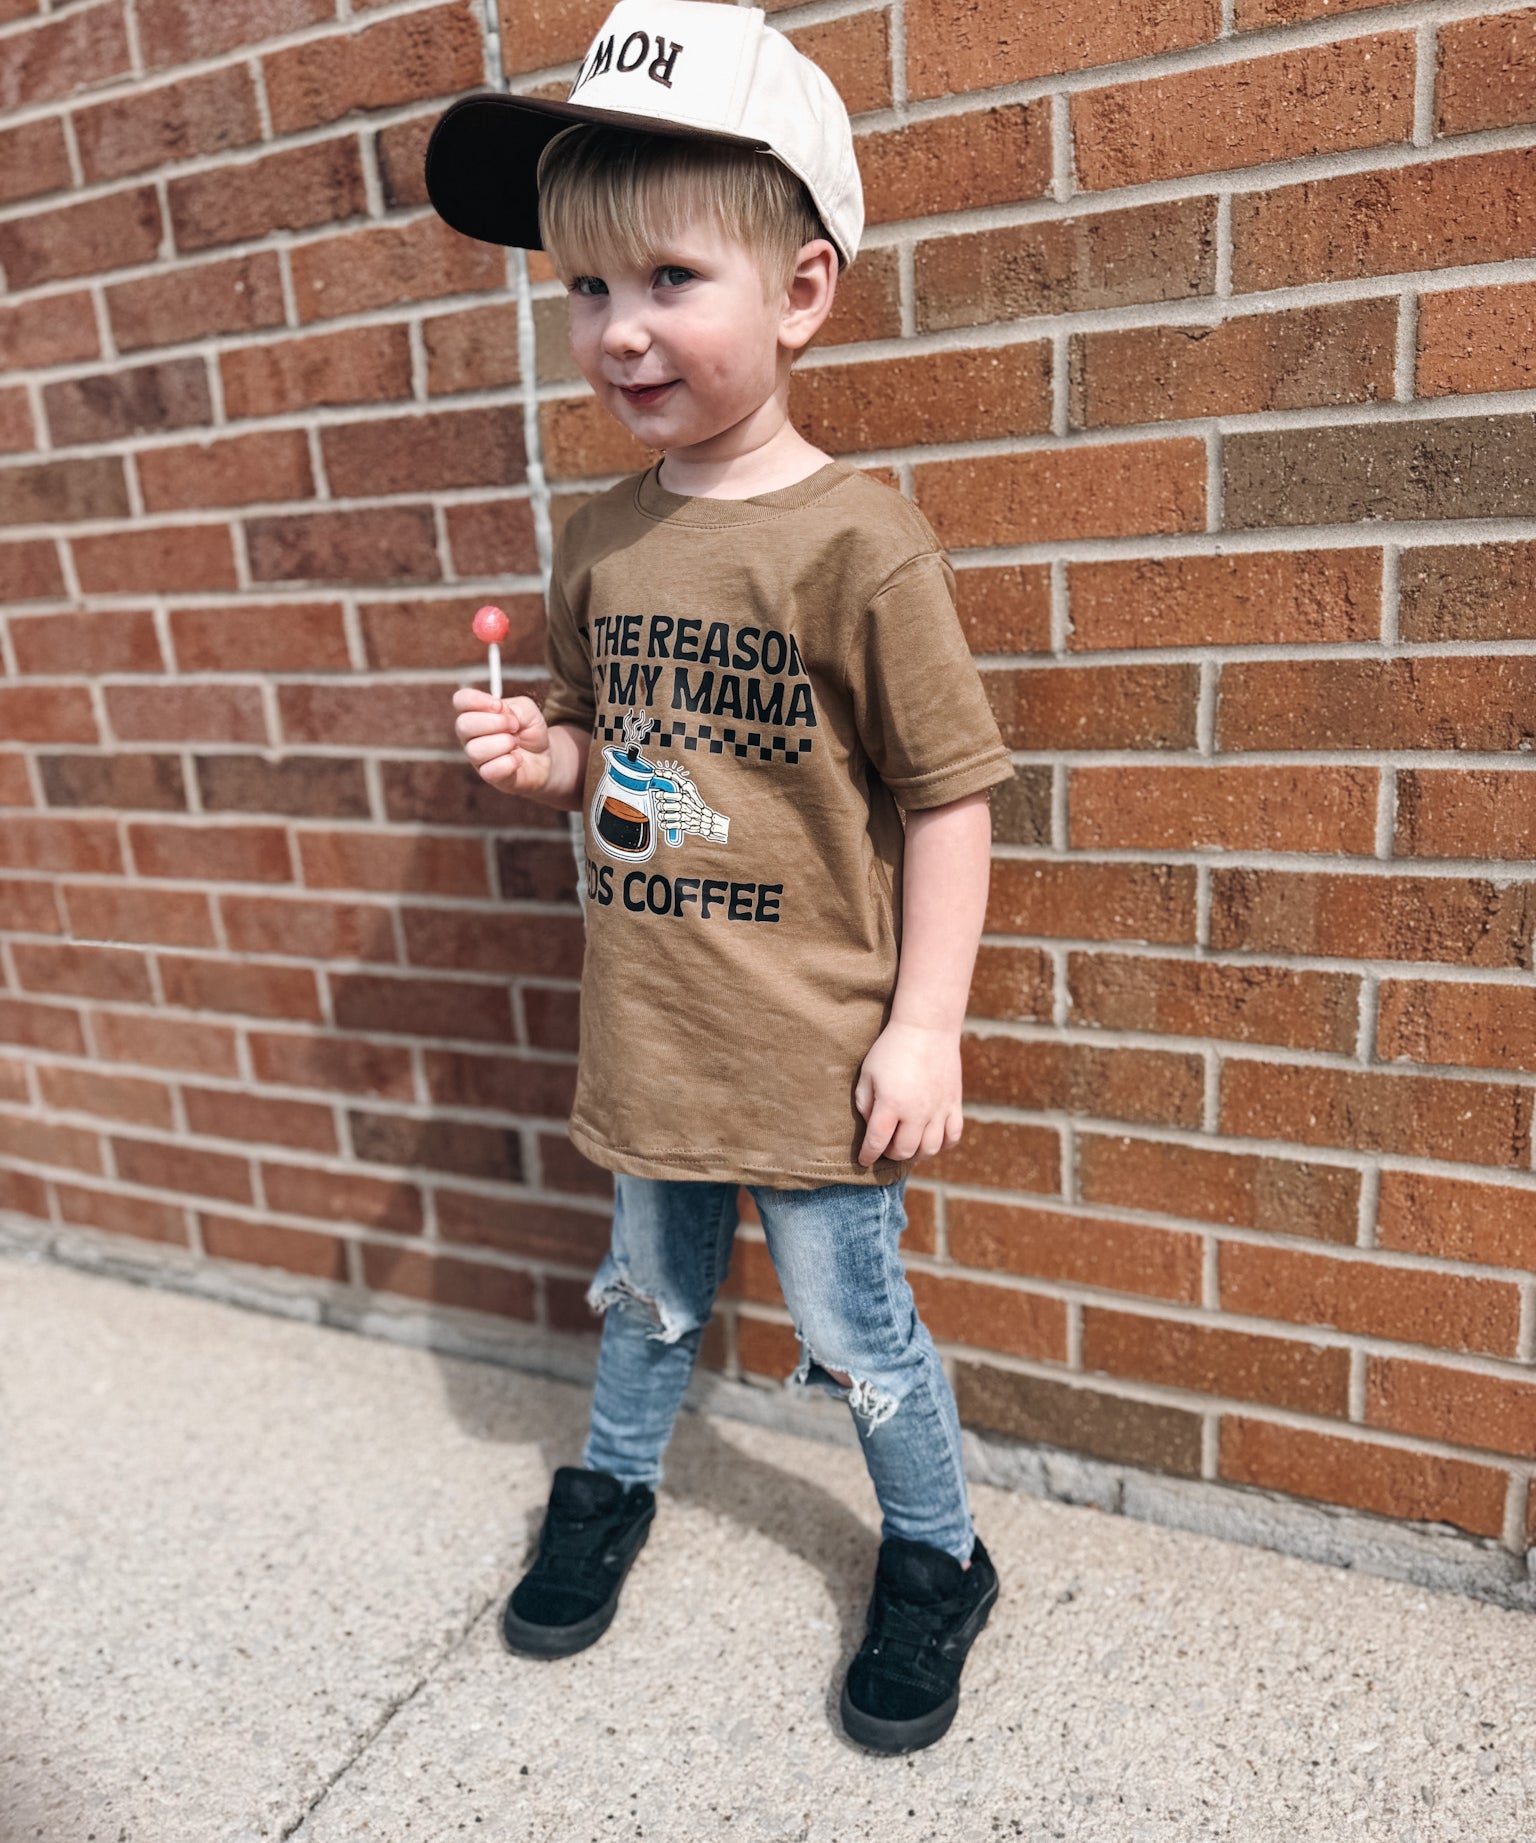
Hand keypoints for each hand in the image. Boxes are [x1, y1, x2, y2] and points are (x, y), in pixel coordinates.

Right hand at [452, 686, 551, 795]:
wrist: (544, 758)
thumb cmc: (530, 731)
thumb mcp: (528, 710)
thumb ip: (514, 707)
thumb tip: (500, 713)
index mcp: (475, 713)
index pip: (460, 700)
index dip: (477, 700)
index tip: (499, 706)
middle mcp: (470, 735)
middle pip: (463, 724)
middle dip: (495, 722)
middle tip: (514, 726)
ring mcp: (476, 757)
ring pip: (475, 750)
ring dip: (504, 743)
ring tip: (516, 744)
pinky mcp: (488, 775)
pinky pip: (489, 770)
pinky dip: (509, 763)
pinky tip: (517, 759)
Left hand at [853, 1021, 963, 1167]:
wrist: (927, 1027)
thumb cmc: (891, 1049)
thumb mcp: (867, 1073)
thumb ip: (864, 1103)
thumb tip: (871, 1127)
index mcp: (891, 1105)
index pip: (876, 1143)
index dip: (867, 1156)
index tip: (863, 1161)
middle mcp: (916, 1112)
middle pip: (904, 1151)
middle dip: (890, 1154)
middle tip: (885, 1146)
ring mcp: (938, 1110)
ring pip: (929, 1149)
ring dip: (915, 1154)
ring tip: (907, 1145)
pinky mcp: (954, 1104)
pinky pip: (952, 1136)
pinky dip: (942, 1144)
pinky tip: (931, 1139)